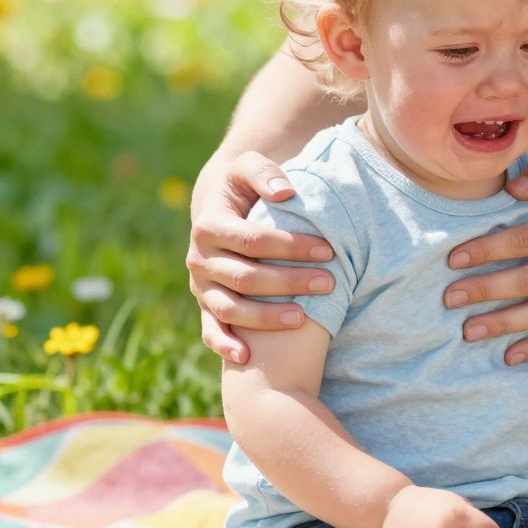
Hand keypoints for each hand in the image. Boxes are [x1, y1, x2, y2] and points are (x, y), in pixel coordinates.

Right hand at [186, 150, 334, 365]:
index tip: (328, 249)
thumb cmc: (243, 188)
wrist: (218, 210)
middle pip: (245, 277)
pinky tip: (246, 358)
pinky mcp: (204, 307)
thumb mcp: (248, 168)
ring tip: (304, 319)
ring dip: (266, 317)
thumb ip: (264, 173)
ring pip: (230, 308)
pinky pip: (210, 331)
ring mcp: (200, 287)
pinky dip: (225, 345)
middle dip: (289, 282)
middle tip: (328, 283)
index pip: (252, 239)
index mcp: (209, 225)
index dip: (290, 246)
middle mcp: (199, 259)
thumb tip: (286, 193)